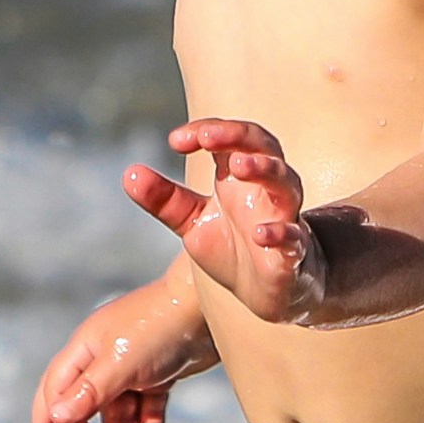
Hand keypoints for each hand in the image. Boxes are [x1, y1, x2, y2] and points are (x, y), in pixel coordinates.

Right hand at [29, 280, 213, 422]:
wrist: (212, 303)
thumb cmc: (160, 326)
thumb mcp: (120, 363)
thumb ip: (90, 392)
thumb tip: (57, 418)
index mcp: (86, 348)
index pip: (55, 390)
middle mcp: (105, 357)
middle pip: (88, 408)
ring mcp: (134, 366)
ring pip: (120, 413)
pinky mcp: (161, 372)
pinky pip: (147, 409)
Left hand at [128, 118, 326, 327]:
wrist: (263, 291)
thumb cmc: (231, 247)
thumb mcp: (191, 222)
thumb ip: (164, 200)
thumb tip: (129, 174)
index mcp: (240, 176)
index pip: (231, 138)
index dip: (207, 130)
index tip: (175, 141)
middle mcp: (265, 189)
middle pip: (264, 146)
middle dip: (238, 136)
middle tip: (209, 136)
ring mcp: (282, 218)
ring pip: (286, 183)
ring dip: (265, 170)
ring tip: (239, 165)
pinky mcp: (292, 252)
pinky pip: (293, 237)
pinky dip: (281, 233)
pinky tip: (260, 234)